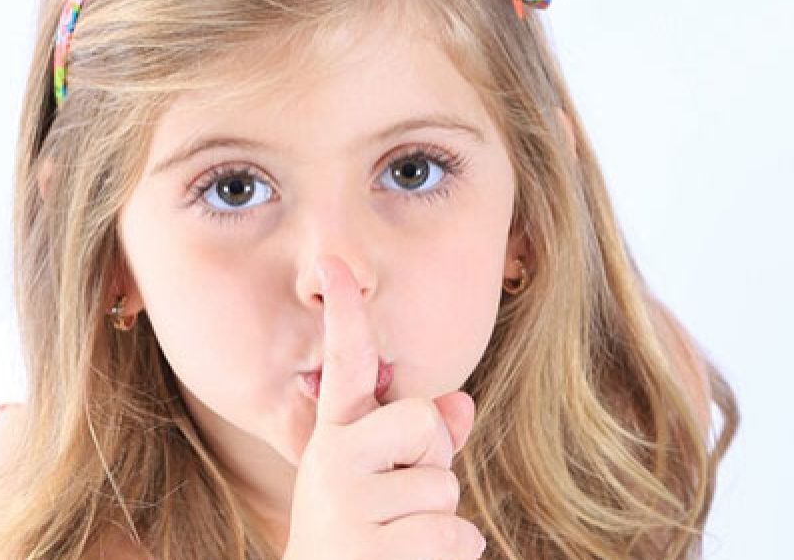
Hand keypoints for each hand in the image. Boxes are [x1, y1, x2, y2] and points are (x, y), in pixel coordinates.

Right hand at [281, 256, 485, 559]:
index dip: (345, 314)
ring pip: (443, 486)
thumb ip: (423, 441)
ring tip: (401, 539)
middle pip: (421, 422)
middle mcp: (333, 460)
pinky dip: (452, 552)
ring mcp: (346, 506)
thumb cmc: (365, 535)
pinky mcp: (369, 550)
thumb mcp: (385, 481)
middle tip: (403, 499)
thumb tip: (460, 404)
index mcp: (336, 436)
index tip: (334, 263)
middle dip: (433, 461)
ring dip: (440, 519)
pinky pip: (453, 533)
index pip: (344, 365)